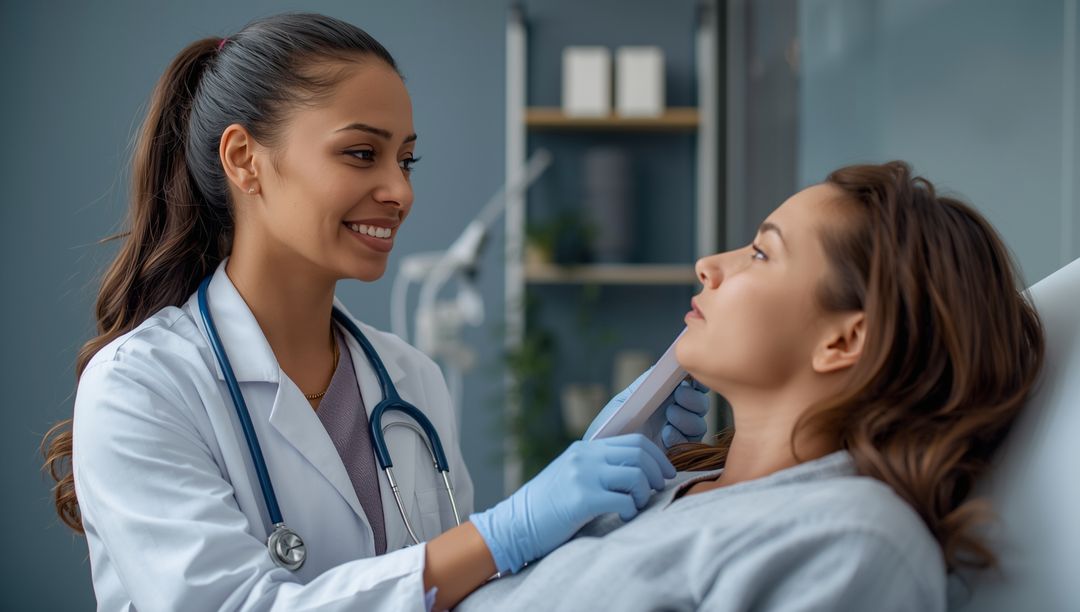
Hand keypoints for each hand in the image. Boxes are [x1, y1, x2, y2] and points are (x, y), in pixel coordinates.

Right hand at [469, 434, 674, 573]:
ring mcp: (582, 476)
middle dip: (657, 473)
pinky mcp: (581, 500)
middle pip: (639, 455)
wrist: (515, 524)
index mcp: (585, 449)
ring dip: (643, 494)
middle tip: (657, 490)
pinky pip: (623, 501)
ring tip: (635, 506)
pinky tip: (624, 517)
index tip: (665, 474)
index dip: (657, 457)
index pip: (634, 441)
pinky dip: (631, 510)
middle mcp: (585, 457)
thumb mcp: (572, 476)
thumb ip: (598, 468)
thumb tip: (636, 472)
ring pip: (636, 476)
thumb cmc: (547, 507)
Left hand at [584, 368, 710, 448]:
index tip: (694, 377)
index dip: (698, 380)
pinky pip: (691, 444)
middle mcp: (678, 413)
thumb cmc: (612, 423)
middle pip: (701, 404)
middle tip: (678, 396)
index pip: (692, 386)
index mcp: (666, 396)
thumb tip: (664, 368)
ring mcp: (679, 434)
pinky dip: (680, 437)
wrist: (607, 450)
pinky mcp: (677, 453)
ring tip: (669, 417)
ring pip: (700, 425)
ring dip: (687, 418)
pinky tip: (666, 436)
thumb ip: (645, 384)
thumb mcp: (625, 400)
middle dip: (693, 398)